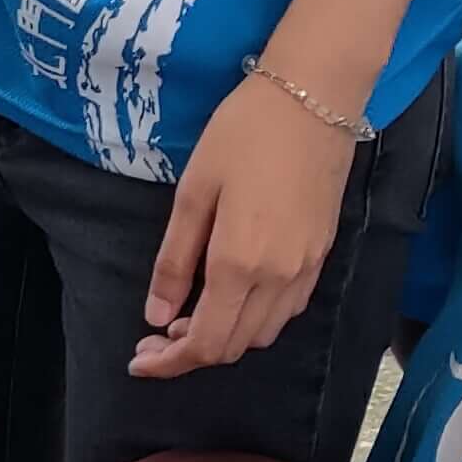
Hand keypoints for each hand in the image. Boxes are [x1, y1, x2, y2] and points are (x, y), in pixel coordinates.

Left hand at [134, 68, 362, 379]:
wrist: (314, 98)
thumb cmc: (243, 134)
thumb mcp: (194, 192)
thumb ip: (175, 260)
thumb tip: (157, 317)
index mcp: (239, 264)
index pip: (205, 343)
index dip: (169, 363)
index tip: (139, 360)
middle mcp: (278, 279)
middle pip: (235, 347)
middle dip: (192, 353)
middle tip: (158, 334)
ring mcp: (306, 270)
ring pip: (263, 335)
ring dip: (226, 337)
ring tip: (192, 314)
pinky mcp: (322, 256)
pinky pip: (286, 311)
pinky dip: (254, 319)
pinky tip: (232, 295)